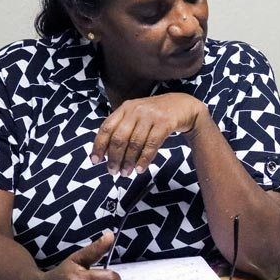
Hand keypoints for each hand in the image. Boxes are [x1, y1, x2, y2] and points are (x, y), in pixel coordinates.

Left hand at [91, 93, 207, 175]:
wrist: (184, 106)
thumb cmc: (157, 114)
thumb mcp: (137, 115)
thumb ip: (123, 128)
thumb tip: (108, 154)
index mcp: (125, 108)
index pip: (106, 128)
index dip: (99, 146)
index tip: (95, 161)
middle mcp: (136, 110)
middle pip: (119, 138)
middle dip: (114, 158)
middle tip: (113, 172)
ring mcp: (150, 116)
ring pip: (135, 143)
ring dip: (129, 161)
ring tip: (127, 173)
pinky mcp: (164, 123)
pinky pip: (151, 145)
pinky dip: (144, 159)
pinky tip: (140, 168)